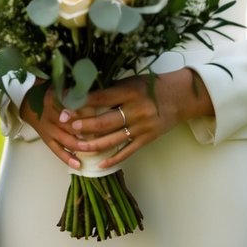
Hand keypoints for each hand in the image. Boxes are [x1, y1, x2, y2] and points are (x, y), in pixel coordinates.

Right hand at [19, 88, 88, 169]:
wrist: (31, 106)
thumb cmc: (53, 96)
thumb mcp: (59, 89)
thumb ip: (73, 92)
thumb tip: (95, 95)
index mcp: (53, 99)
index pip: (68, 106)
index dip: (80, 112)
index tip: (95, 115)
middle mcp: (49, 114)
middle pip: (68, 124)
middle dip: (83, 131)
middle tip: (98, 135)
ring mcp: (48, 129)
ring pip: (64, 139)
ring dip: (78, 145)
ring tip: (91, 149)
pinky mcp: (47, 140)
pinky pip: (57, 150)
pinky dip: (67, 158)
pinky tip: (78, 164)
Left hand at [66, 69, 213, 168]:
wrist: (180, 97)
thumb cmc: (151, 86)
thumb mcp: (131, 82)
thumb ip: (111, 91)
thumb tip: (83, 97)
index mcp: (129, 92)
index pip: (101, 98)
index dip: (82, 103)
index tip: (66, 106)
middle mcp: (136, 110)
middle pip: (105, 121)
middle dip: (84, 125)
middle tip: (67, 126)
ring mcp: (142, 127)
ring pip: (113, 139)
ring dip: (93, 144)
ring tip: (77, 145)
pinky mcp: (147, 139)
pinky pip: (128, 151)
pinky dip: (113, 159)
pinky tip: (100, 164)